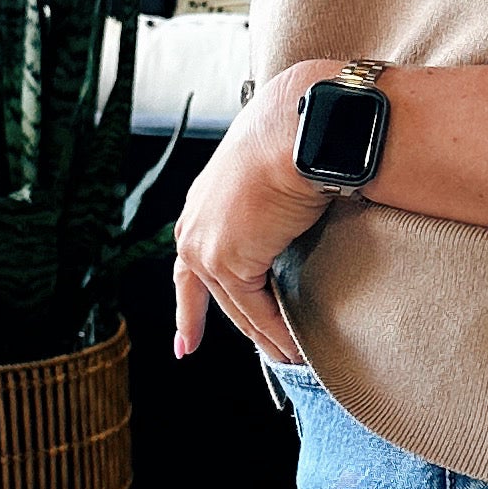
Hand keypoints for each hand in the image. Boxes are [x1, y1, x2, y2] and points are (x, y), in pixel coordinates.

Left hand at [172, 67, 353, 363]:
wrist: (299, 130)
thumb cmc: (296, 134)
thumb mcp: (273, 168)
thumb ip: (273, 197)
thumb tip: (302, 203)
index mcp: (202, 202)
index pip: (189, 265)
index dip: (188, 306)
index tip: (185, 342)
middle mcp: (194, 227)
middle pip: (214, 293)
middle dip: (237, 329)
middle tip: (264, 355)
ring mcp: (206, 247)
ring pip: (237, 307)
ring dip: (266, 337)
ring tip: (290, 359)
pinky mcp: (228, 263)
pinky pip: (256, 311)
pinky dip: (276, 334)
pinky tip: (294, 351)